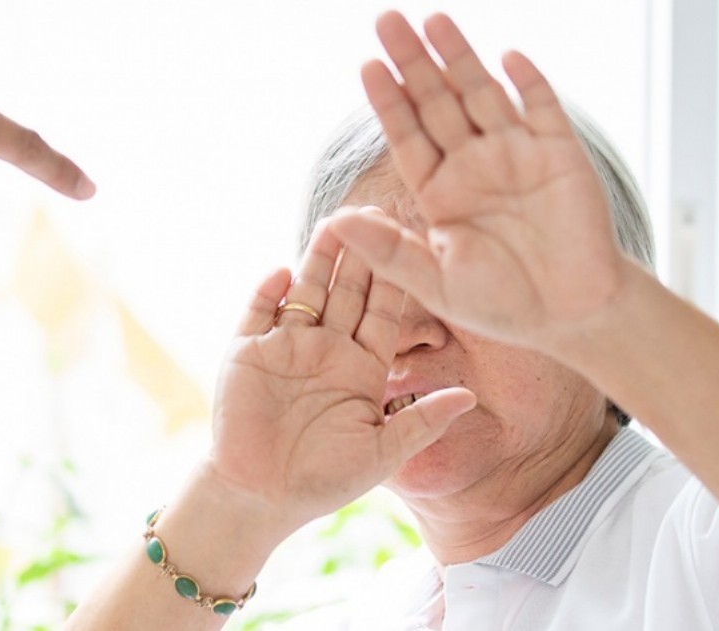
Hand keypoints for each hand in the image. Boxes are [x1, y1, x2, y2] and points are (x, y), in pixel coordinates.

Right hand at [207, 217, 474, 527]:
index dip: (395, 280)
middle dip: (361, 254)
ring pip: (307, 291)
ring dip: (319, 259)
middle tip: (375, 212)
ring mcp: (286, 346)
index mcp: (362, 368)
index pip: (383, 313)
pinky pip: (258, 311)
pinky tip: (284, 273)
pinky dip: (269, 291)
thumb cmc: (323, 480)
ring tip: (334, 224)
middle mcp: (327, 349)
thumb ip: (422, 420)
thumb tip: (471, 398)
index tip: (412, 243)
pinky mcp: (247, 351)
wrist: (259, 498)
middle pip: (347, 291)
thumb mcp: (382, 452)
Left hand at [328, 13, 628, 351]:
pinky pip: (542, 109)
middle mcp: (474, 166)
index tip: (368, 66)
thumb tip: (335, 222)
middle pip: (437, 102)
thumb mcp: (436, 283)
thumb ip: (388, 251)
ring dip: (459, 58)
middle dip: (413, 62)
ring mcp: (517, 155)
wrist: (573, 314)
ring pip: (482, 95)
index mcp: (441, 192)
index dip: (389, 100)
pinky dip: (528, 82)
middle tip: (387, 20)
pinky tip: (507, 56)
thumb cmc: (502, 302)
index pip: (408, 135)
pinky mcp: (560, 155)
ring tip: (434, 20)